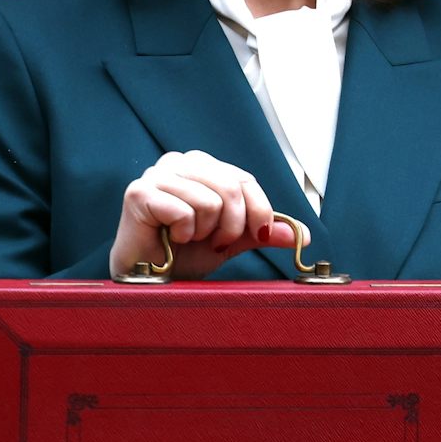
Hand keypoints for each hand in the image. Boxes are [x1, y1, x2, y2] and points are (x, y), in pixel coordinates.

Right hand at [108, 150, 308, 279]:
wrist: (150, 279)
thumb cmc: (184, 254)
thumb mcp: (232, 241)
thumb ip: (262, 231)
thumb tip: (301, 234)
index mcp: (202, 166)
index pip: (244, 179)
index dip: (260, 210)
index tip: (262, 235)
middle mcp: (179, 162)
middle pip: (230, 187)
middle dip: (232, 226)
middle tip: (216, 242)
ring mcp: (157, 174)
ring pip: (209, 201)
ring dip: (204, 232)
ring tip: (188, 239)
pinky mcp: (138, 192)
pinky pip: (183, 212)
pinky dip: (183, 234)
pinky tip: (170, 238)